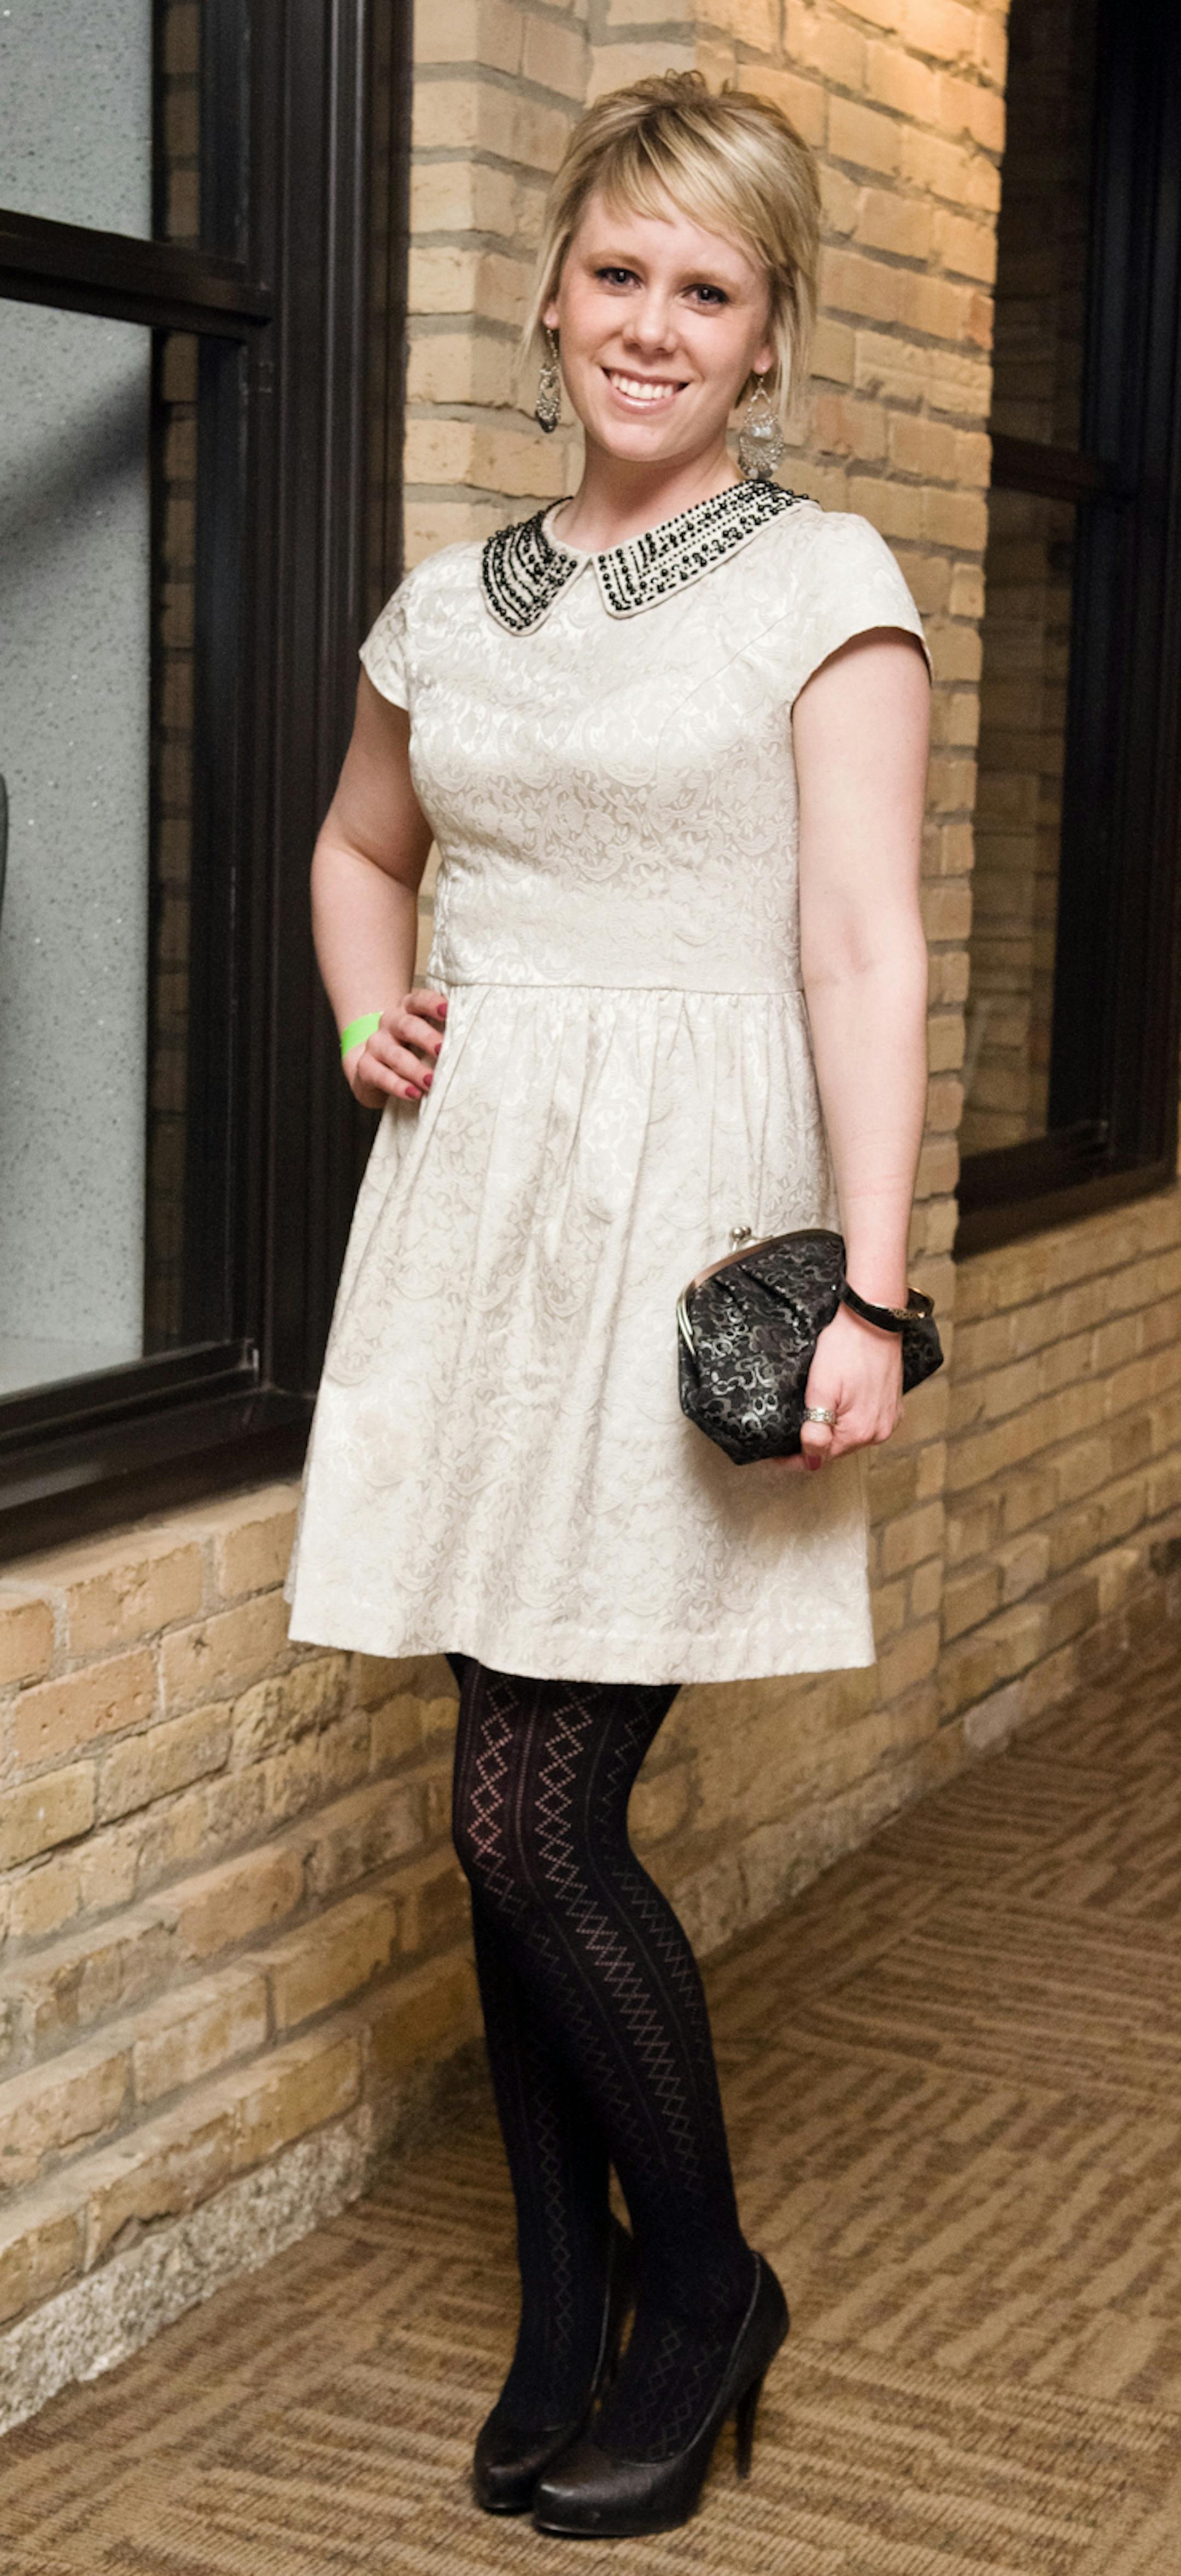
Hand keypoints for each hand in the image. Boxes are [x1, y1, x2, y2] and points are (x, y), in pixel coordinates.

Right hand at [343, 989, 446, 1108]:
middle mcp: (391, 1022)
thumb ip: (446, 1034)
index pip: (419, 1000)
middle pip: (407, 1026)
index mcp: (409, 1009)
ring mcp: (376, 1044)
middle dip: (426, 1038)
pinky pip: (380, 1075)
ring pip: (395, 1054)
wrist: (376, 1068)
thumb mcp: (429, 1037)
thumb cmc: (414, 1049)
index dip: (432, 1003)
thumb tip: (478, 1040)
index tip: (447, 1010)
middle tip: (443, 1050)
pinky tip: (413, 1094)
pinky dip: (397, 1086)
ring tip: (431, 1082)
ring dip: (415, 1069)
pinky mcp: (366, 1067)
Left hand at [777, 1302, 903, 1474]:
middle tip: (789, 1429)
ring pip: (850, 1436)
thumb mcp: (821, 1390)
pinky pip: (865, 1422)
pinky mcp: (893, 1406)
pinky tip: (838, 1405)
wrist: (873, 1319)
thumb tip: (812, 1461)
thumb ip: (816, 1431)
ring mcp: (889, 1419)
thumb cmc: (845, 1348)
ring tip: (812, 1414)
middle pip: (836, 1449)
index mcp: (859, 1432)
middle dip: (812, 1442)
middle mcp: (878, 1432)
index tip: (775, 1452)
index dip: (794, 1458)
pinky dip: (849, 1419)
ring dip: (831, 1430)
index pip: (819, 1458)